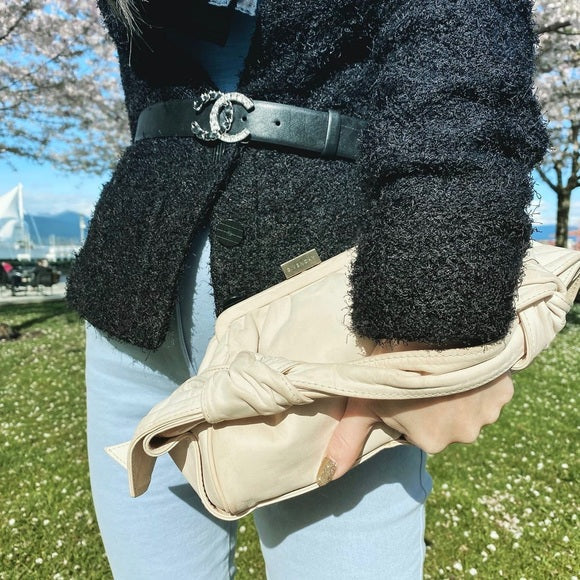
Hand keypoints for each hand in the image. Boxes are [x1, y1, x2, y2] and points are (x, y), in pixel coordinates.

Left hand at [316, 363, 513, 485]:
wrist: (438, 326)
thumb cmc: (394, 365)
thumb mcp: (364, 401)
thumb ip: (347, 441)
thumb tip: (325, 478)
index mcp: (429, 441)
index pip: (416, 430)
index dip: (408, 407)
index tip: (403, 386)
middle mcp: (462, 436)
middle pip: (443, 422)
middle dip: (434, 404)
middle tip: (422, 375)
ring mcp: (487, 415)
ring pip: (468, 408)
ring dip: (458, 394)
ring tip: (443, 366)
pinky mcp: (505, 393)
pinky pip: (491, 392)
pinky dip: (480, 382)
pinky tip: (465, 363)